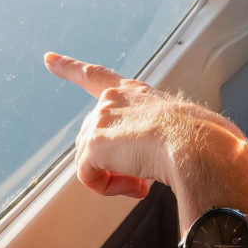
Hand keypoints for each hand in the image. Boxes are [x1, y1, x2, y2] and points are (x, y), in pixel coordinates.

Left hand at [44, 53, 247, 201]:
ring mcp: (102, 118)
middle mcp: (114, 100)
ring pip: (91, 162)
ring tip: (144, 183)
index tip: (48, 59)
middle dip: (114, 165)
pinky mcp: (94, 143)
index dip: (70, 67)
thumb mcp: (176, 131)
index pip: (96, 76)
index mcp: (135, 93)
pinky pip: (88, 177)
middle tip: (143, 180)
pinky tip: (135, 186)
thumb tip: (142, 170)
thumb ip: (153, 141)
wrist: (199, 145)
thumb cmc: (200, 141)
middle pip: (94, 141)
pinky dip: (106, 188)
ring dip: (115, 179)